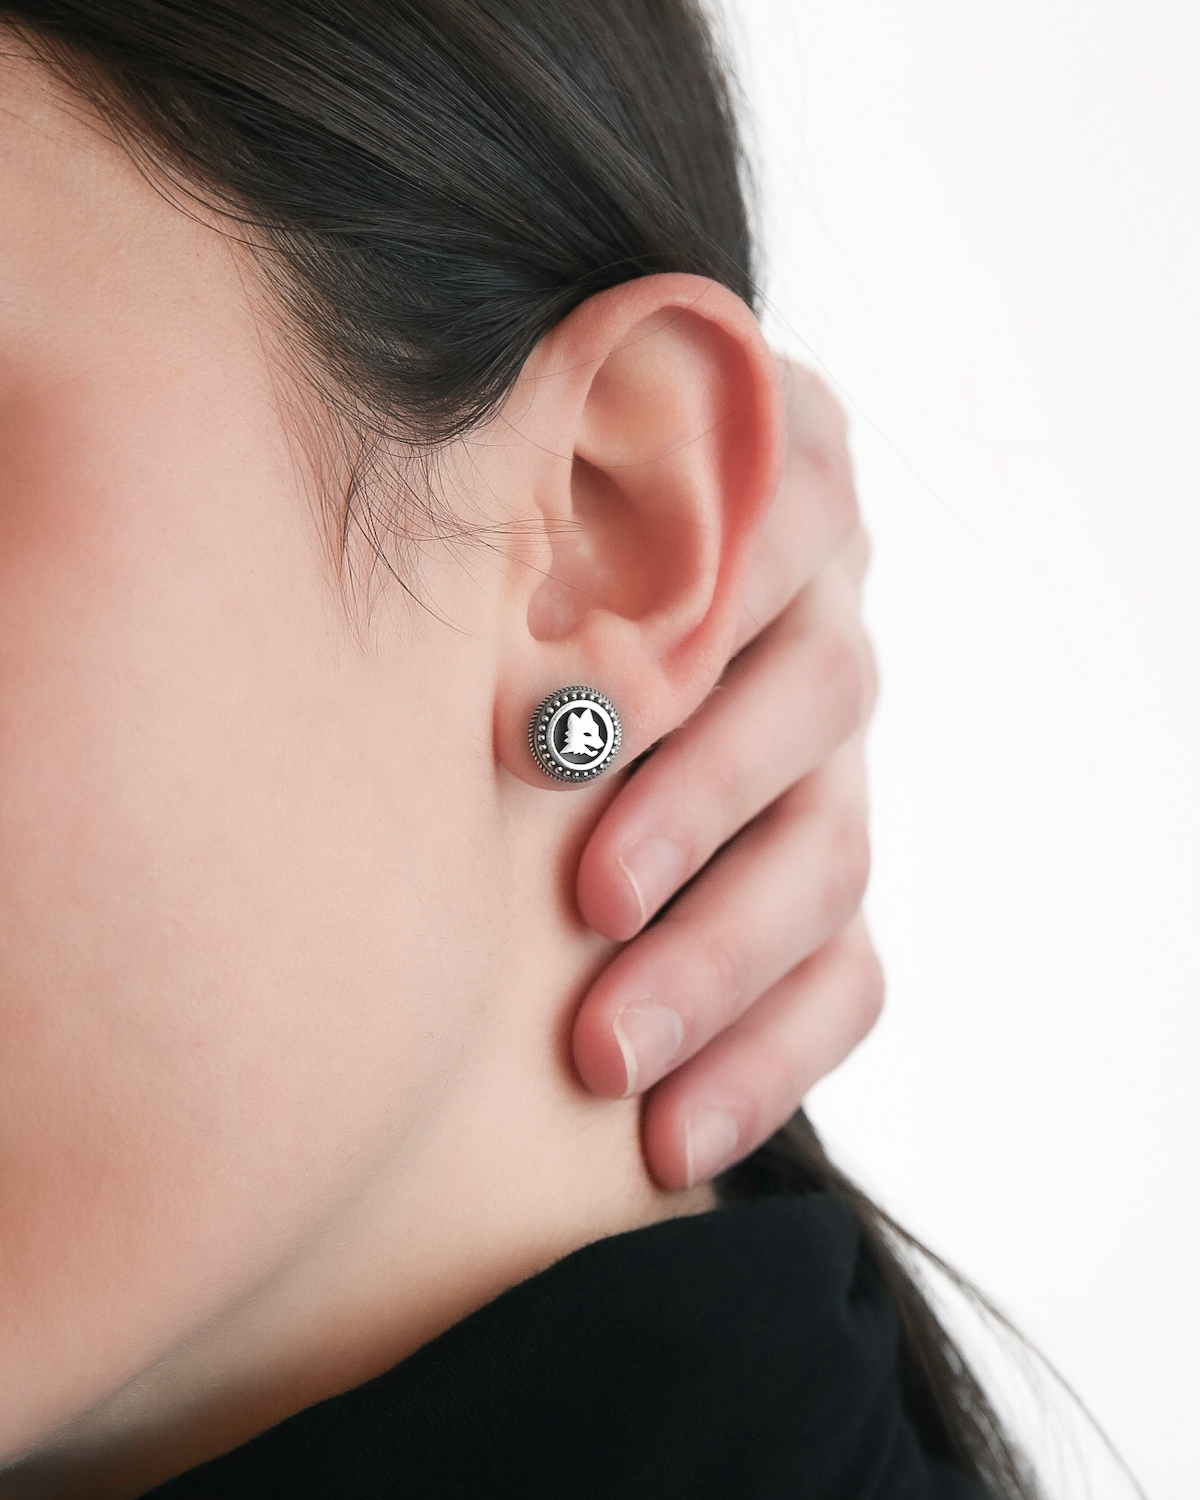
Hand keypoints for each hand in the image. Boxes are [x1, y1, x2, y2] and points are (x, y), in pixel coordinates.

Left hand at [573, 361, 882, 1189]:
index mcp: (773, 496)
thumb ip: (533, 525)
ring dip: (720, 963)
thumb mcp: (525, 520)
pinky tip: (674, 1140)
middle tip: (590, 902)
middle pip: (817, 703)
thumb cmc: (501, 572)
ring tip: (603, 1056)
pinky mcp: (836, 894)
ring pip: (832, 857)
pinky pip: (850, 982)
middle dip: (702, 805)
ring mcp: (841, 766)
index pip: (781, 528)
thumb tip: (467, 583)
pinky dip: (767, 1062)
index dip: (689, 621)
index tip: (551, 718)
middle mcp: (823, 623)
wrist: (536, 682)